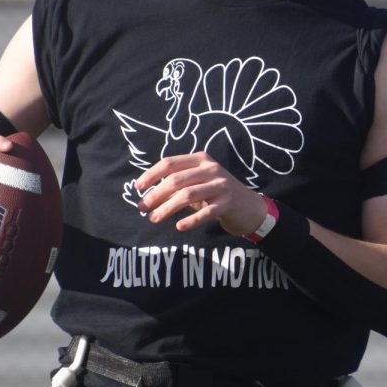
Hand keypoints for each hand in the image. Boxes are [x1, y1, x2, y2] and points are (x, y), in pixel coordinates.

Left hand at [135, 152, 267, 236]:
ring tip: (154, 218)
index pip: (170, 163)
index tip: (138, 188)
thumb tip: (147, 195)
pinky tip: (179, 227)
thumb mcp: (197, 184)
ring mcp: (221, 185)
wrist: (249, 207)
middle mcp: (211, 169)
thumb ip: (177, 185)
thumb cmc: (215, 194)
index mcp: (200, 159)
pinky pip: (206, 212)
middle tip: (142, 208)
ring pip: (187, 195)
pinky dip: (191, 220)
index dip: (151, 175)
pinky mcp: (228, 203)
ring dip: (167, 208)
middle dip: (155, 194)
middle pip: (176, 180)